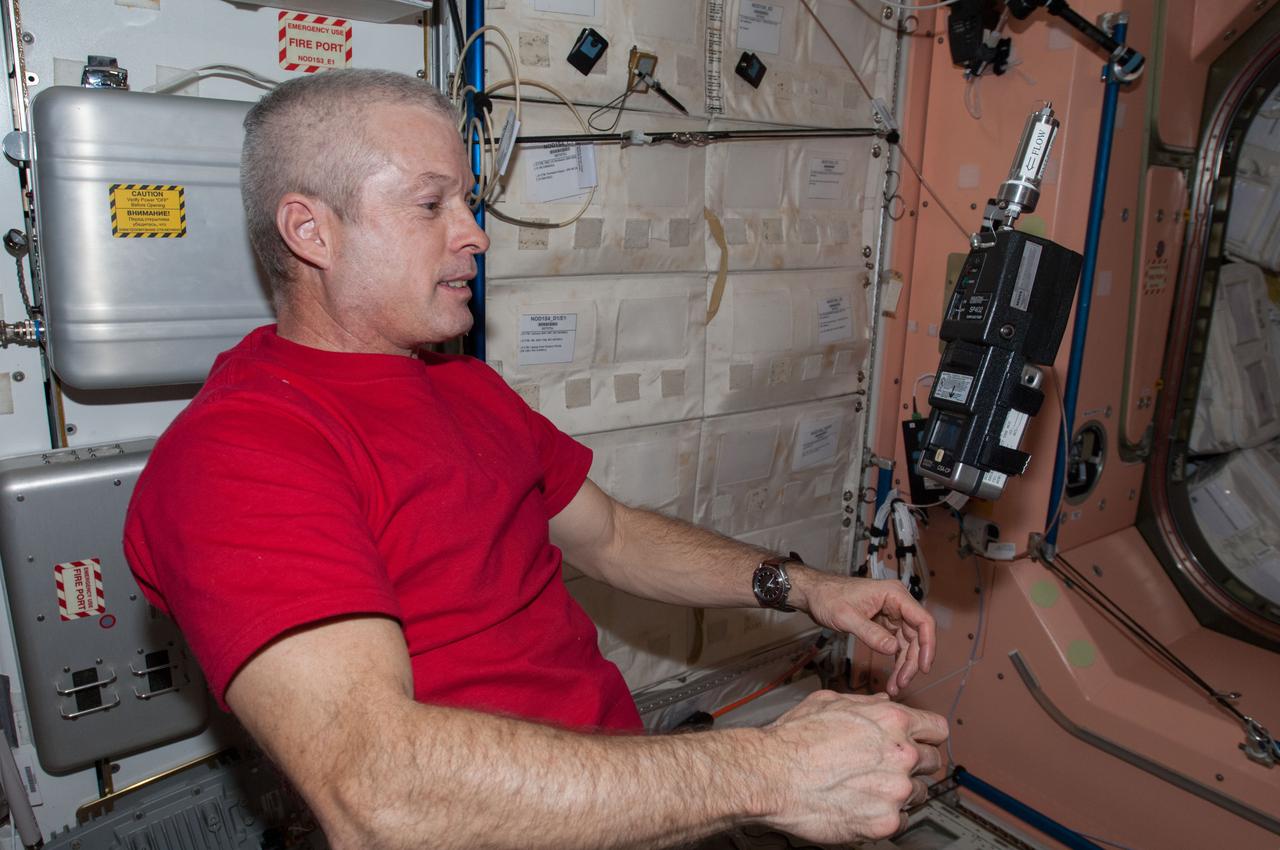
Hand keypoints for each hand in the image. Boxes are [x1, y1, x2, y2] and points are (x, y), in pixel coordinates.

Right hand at [756, 690, 947, 841]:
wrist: (771, 776)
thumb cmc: (793, 739)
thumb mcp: (829, 702)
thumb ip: (866, 703)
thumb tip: (884, 703)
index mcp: (892, 721)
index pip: (937, 729)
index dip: (927, 736)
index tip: (920, 742)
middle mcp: (901, 755)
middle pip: (931, 762)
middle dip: (914, 764)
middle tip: (887, 768)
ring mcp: (895, 791)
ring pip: (918, 793)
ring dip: (900, 791)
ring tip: (867, 787)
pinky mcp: (885, 822)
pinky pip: (902, 821)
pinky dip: (885, 816)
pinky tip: (861, 805)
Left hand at [800, 572, 935, 695]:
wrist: (814, 594)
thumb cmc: (827, 597)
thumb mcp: (846, 617)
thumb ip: (870, 633)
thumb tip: (893, 648)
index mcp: (894, 594)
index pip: (923, 620)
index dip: (928, 645)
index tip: (924, 667)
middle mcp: (897, 603)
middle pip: (917, 636)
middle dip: (912, 661)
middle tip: (902, 683)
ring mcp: (892, 614)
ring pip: (908, 644)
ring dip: (904, 665)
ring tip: (896, 686)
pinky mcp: (884, 624)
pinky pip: (896, 645)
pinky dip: (895, 661)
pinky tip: (893, 677)